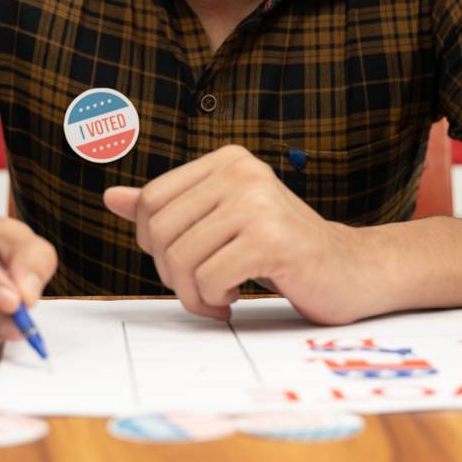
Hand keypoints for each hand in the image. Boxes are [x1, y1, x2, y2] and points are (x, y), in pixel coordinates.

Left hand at [103, 145, 366, 324]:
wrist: (349, 271)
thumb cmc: (282, 250)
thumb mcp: (222, 221)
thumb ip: (170, 208)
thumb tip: (112, 198)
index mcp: (227, 160)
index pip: (152, 200)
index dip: (155, 242)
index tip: (184, 262)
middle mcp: (242, 172)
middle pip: (160, 230)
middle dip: (171, 274)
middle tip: (201, 289)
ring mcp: (258, 203)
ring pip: (181, 258)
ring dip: (193, 294)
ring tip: (218, 298)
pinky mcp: (271, 240)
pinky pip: (209, 278)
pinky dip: (214, 300)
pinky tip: (235, 300)